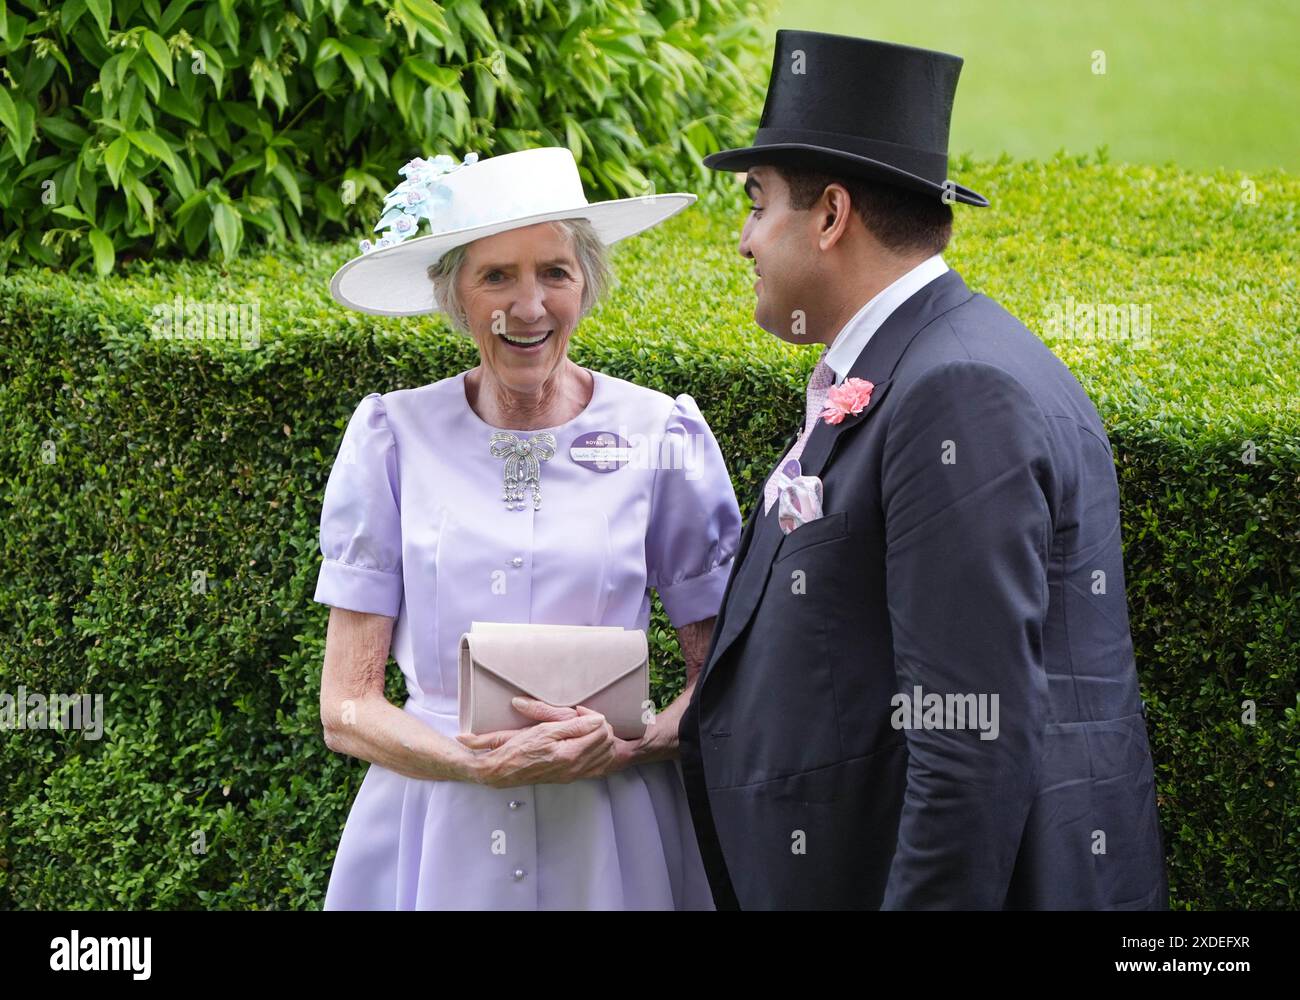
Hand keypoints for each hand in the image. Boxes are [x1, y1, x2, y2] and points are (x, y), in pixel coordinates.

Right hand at [457, 698, 620, 786]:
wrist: (505, 770)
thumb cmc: (519, 750)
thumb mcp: (545, 730)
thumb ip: (574, 726)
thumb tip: (597, 720)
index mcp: (571, 753)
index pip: (601, 731)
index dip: (593, 716)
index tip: (579, 711)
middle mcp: (576, 766)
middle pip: (607, 742)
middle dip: (600, 726)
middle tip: (583, 718)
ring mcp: (575, 773)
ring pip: (606, 754)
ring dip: (601, 739)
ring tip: (585, 729)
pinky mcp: (571, 777)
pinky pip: (598, 767)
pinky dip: (600, 753)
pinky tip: (590, 745)